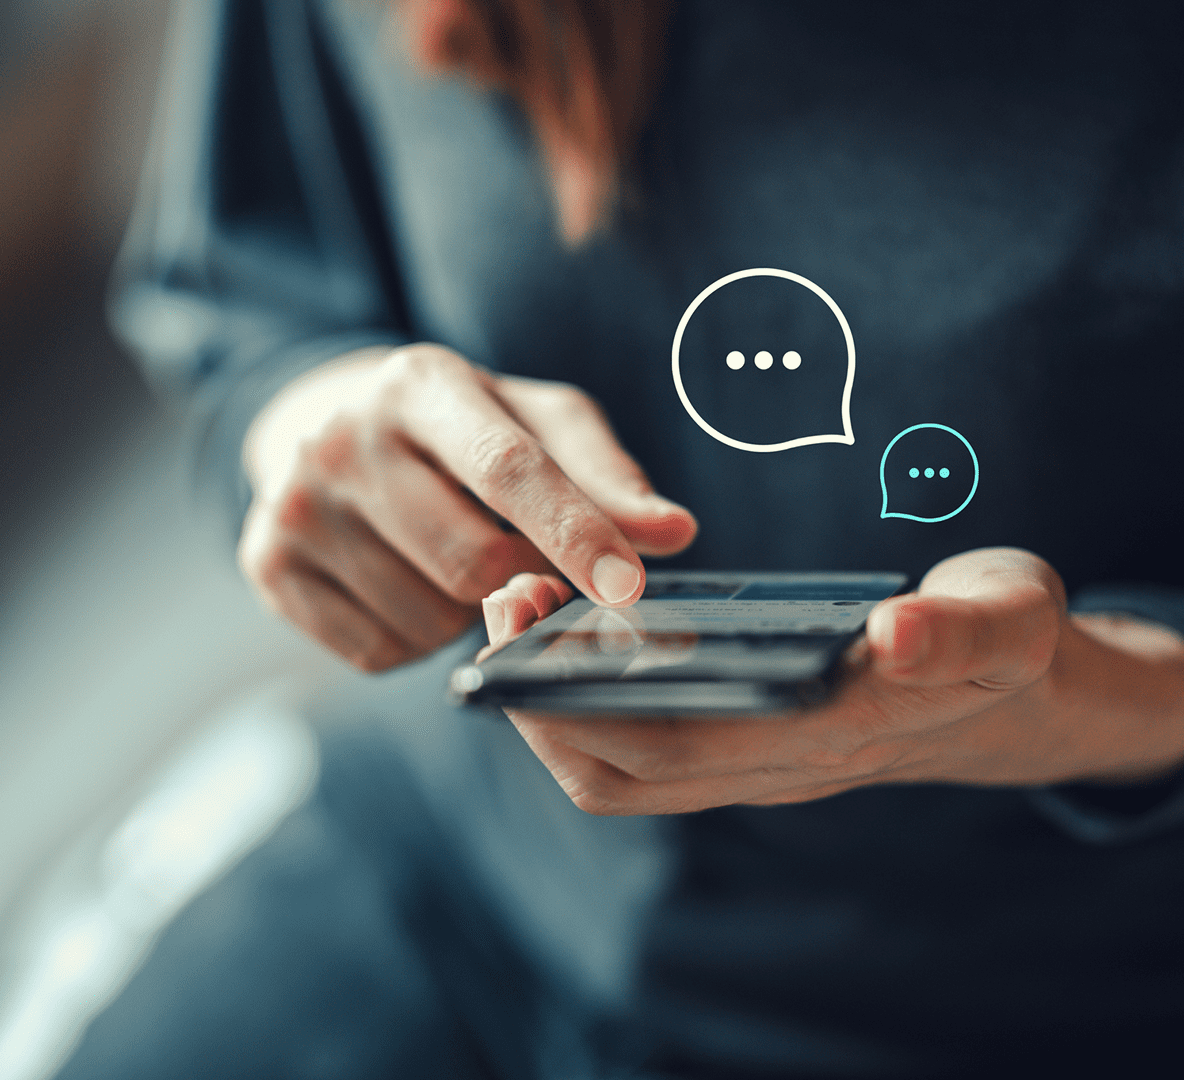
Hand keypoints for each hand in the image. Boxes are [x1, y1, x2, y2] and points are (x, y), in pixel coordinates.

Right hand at [239, 343, 696, 670]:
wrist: (327, 428)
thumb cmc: (461, 430)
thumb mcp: (536, 424)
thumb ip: (606, 476)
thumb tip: (674, 532)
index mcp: (421, 383)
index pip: (508, 467)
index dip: (575, 533)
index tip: (629, 588)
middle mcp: (342, 435)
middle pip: (472, 563)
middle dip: (518, 580)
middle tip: (518, 555)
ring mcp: (294, 504)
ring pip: (427, 619)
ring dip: (462, 613)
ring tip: (444, 556)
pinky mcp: (266, 564)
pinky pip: (377, 652)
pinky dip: (412, 637)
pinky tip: (401, 582)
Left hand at [485, 548, 1183, 813]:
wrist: (1008, 696)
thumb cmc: (997, 643)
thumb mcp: (1009, 619)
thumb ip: (964, 630)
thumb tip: (899, 635)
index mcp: (825, 735)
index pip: (671, 745)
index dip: (581, 697)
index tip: (528, 613)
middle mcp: (771, 768)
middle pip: (616, 770)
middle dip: (535, 696)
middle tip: (505, 595)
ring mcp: (751, 766)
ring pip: (616, 771)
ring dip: (549, 703)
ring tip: (524, 606)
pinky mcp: (740, 747)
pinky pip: (635, 749)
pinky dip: (583, 702)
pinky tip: (572, 630)